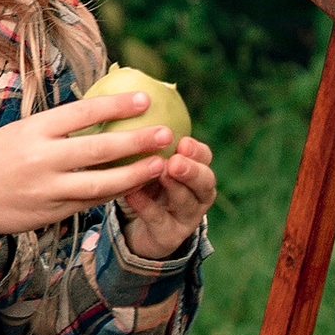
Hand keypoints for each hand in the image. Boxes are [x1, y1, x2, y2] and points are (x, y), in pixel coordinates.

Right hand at [0, 95, 188, 252]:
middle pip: (99, 149)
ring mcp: (48, 189)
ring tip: (160, 164)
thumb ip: (54, 127)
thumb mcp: (18, 131)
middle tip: (166, 133)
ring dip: (134, 174)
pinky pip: (90, 202)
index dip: (116, 106)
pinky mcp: (51, 213)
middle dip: (136, 141)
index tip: (144, 100)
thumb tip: (97, 111)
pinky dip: (113, 193)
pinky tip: (134, 186)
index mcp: (33, 130)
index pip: (82, 113)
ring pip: (101, 183)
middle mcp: (42, 159)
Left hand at [116, 137, 216, 263]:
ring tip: (160, 173)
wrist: (138, 230)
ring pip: (187, 203)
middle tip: (175, 160)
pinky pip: (159, 220)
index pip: (205, 158)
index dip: (197, 151)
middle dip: (192, 170)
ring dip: (174, 187)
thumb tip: (128, 98)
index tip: (182, 141)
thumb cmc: (146, 186)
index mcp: (196, 173)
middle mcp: (197, 195)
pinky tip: (132, 194)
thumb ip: (149, 140)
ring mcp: (186, 218)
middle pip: (205, 182)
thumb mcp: (149, 162)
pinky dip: (147, 207)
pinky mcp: (168, 237)